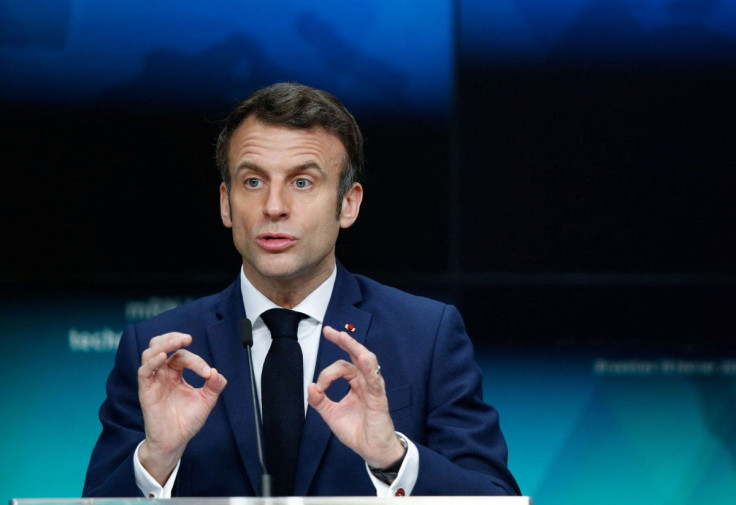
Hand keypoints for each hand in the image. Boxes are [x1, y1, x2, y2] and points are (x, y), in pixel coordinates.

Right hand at [137, 332, 226, 483]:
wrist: (176, 441)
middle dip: (172, 338)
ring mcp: (153, 381)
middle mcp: (162, 374)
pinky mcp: (146, 391)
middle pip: (160, 345)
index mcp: (175, 373)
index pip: (182, 356)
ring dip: (163, 344)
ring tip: (177, 341)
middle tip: (187, 338)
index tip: (208, 374)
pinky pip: (144, 372)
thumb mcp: (206, 400)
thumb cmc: (188, 421)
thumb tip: (217, 373)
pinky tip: (162, 357)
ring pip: (150, 354)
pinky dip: (152, 362)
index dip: (196, 361)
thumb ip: (214, 385)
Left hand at [307, 326, 404, 468]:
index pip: (342, 366)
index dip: (326, 373)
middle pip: (355, 355)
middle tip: (329, 331)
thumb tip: (310, 386)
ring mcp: (373, 388)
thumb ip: (320, 400)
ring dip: (355, 348)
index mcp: (355, 383)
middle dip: (343, 341)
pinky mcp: (379, 398)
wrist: (372, 450)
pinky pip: (375, 380)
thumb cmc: (357, 431)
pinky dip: (369, 369)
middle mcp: (365, 382)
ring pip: (366, 362)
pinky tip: (363, 359)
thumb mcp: (331, 414)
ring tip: (344, 337)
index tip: (319, 387)